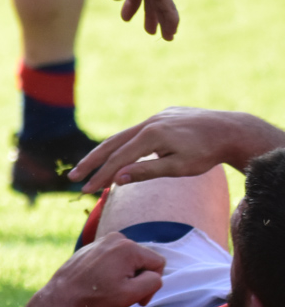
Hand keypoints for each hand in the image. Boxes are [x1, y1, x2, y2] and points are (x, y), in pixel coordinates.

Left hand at [20, 233, 165, 306]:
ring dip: (124, 275)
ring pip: (128, 260)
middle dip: (137, 279)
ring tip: (109, 289)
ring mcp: (102, 241)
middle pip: (142, 260)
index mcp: (128, 247)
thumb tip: (154, 274)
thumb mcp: (131, 294)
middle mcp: (116, 238)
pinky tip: (99, 283)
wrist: (61, 296)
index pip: (158, 264)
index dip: (153, 283)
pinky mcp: (92, 247)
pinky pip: (112, 258)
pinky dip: (111, 271)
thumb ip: (153, 282)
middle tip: (121, 295)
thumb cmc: (95, 297)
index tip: (138, 299)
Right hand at [70, 108, 284, 191]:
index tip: (86, 189)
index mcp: (152, 136)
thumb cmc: (207, 153)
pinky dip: (124, 144)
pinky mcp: (163, 116)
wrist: (232, 130)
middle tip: (73, 177)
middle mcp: (150, 123)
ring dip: (105, 153)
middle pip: (112, 144)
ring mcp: (156, 117)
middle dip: (91, 161)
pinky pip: (137, 132)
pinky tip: (121, 155)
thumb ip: (147, 172)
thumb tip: (118, 178)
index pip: (119, 159)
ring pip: (123, 136)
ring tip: (89, 167)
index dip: (100, 176)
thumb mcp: (178, 168)